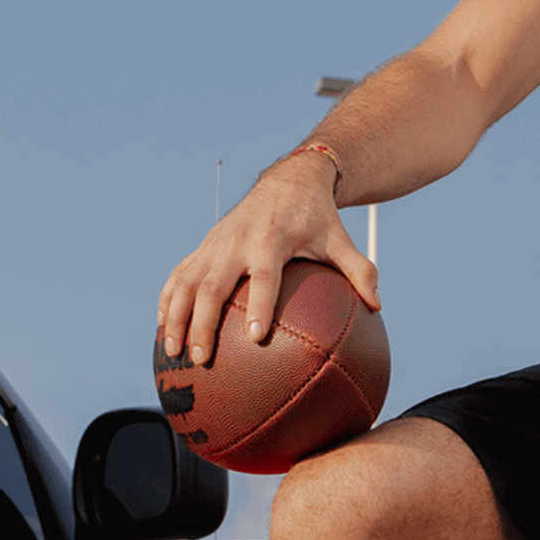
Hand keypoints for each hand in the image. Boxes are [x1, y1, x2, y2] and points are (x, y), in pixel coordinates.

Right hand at [156, 152, 379, 367]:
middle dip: (203, 322)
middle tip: (202, 358)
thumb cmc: (317, 217)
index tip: (257, 336)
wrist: (287, 181)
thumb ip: (360, 271)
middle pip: (213, 285)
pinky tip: (162, 330)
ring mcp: (215, 244)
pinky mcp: (202, 246)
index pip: (264, 277)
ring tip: (172, 352)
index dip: (260, 305)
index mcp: (272, 240)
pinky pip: (177, 275)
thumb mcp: (341, 239)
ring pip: (185, 281)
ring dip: (175, 317)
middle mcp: (237, 242)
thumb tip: (378, 306)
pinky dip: (166, 300)